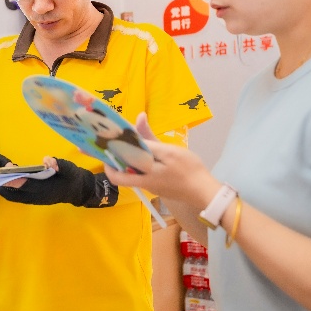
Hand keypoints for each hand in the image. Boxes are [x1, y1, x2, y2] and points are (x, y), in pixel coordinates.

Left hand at [0, 157, 117, 207]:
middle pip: (16, 194)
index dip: (15, 180)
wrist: (78, 190)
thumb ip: (59, 164)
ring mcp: (34, 200)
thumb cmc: (72, 178)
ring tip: (2, 172)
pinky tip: (10, 176)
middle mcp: (38, 197)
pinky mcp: (33, 199)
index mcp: (47, 190)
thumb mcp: (70, 169)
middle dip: (5, 184)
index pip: (27, 186)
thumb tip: (47, 160)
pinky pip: (17, 196)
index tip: (4, 174)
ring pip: (15, 196)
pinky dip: (11, 188)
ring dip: (6, 186)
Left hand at [103, 113, 217, 202]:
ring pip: (134, 173)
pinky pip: (145, 174)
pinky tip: (148, 152)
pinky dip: (142, 163)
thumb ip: (149, 138)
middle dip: (117, 159)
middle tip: (116, 144)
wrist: (205, 192)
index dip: (108, 163)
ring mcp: (152, 186)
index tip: (105, 147)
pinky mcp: (160, 186)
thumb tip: (138, 118)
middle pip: (123, 175)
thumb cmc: (187, 170)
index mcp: (143, 177)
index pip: (116, 176)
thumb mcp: (168, 151)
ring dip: (130, 160)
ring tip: (131, 143)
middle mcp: (144, 184)